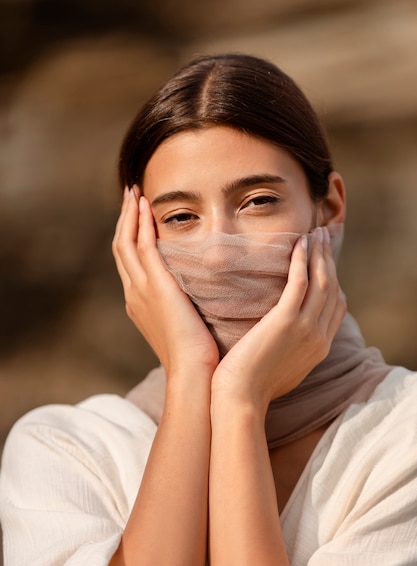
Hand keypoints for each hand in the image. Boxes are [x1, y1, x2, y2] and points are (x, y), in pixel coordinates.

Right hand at [112, 187, 218, 377]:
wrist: (194, 373)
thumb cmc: (197, 356)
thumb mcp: (185, 327)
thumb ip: (184, 308)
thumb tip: (198, 297)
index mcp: (139, 303)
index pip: (130, 262)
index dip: (130, 236)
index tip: (137, 216)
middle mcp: (133, 293)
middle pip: (121, 247)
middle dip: (125, 219)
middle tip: (131, 195)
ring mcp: (141, 289)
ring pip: (126, 242)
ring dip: (130, 215)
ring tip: (135, 192)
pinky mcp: (155, 285)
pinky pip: (142, 246)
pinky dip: (141, 223)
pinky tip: (147, 206)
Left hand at [211, 227, 346, 413]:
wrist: (240, 398)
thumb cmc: (251, 385)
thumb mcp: (283, 367)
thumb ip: (290, 347)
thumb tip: (283, 334)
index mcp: (319, 347)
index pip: (336, 306)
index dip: (333, 279)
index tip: (324, 260)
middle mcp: (319, 336)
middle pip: (332, 288)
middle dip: (329, 259)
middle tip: (323, 235)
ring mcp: (306, 328)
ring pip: (321, 281)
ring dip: (320, 253)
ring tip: (316, 232)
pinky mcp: (287, 321)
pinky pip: (301, 282)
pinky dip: (303, 260)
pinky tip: (299, 244)